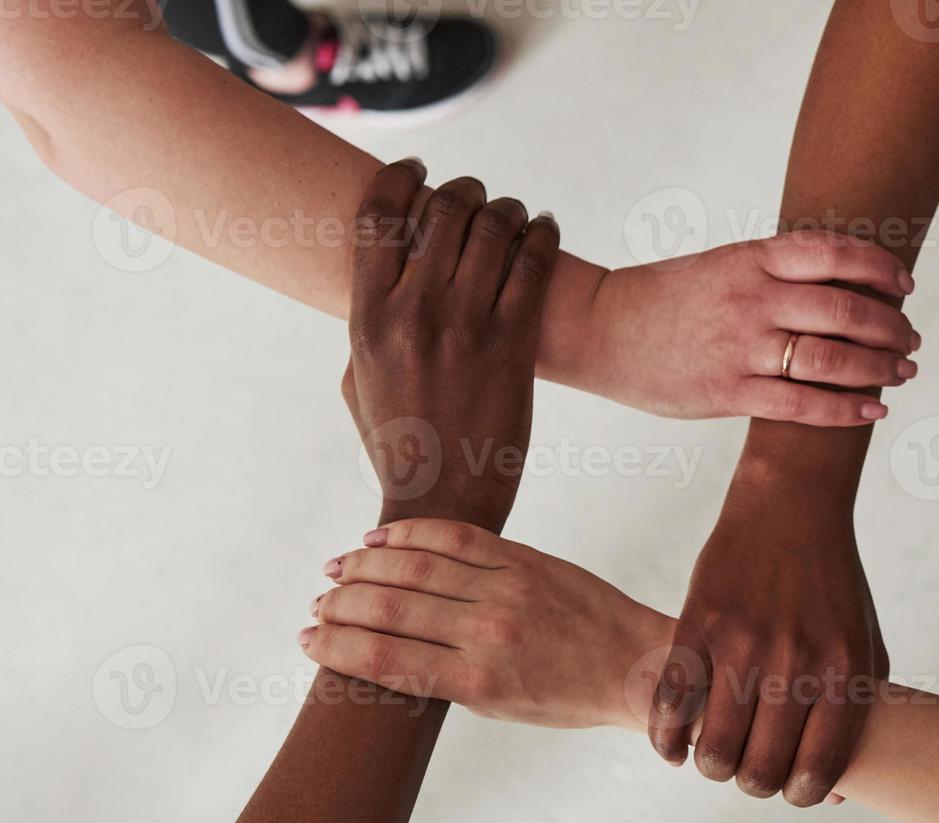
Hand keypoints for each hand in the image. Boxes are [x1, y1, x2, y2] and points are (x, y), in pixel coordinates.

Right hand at [301, 519, 673, 729]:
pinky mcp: (525, 559)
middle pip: (389, 608)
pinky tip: (379, 539)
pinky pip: (456, 538)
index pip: (384, 661)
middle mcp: (489, 632)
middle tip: (316, 604)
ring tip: (335, 569)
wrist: (637, 664)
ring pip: (415, 567)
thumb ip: (445, 679)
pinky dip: (409, 535)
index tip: (306, 640)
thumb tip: (383, 650)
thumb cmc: (567, 696)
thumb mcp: (501, 709)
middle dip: (340, 604)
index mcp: (479, 682)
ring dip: (363, 565)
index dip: (335, 648)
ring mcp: (507, 589)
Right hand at [344, 159, 559, 531]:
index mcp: (367, 317)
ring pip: (494, 225)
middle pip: (444, 209)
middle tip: (479, 199)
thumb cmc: (398, 444)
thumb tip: (378, 278)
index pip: (377, 214)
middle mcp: (414, 312)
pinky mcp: (514, 342)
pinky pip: (534, 261)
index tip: (417, 169)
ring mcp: (466, 325)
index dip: (400, 177)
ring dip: (509, 209)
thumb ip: (364, 323)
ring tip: (517, 216)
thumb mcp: (356, 380)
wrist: (445, 501)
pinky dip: (544, 234)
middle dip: (466, 192)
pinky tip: (546, 231)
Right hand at [570, 232, 920, 425]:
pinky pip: (802, 404)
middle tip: (910, 339)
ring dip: (879, 368)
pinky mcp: (729, 391)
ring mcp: (741, 347)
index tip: (905, 284)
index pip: (835, 253)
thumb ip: (774, 274)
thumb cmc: (666, 299)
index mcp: (752, 259)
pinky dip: (846, 409)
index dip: (880, 267)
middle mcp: (752, 299)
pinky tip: (872, 410)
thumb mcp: (722, 267)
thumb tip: (840, 289)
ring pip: (832, 359)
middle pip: (846, 310)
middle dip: (891, 327)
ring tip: (902, 372)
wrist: (601, 329)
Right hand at [648, 460, 888, 806]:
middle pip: (758, 771)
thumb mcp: (865, 646)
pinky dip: (665, 739)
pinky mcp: (696, 626)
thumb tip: (839, 796)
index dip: (799, 795)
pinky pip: (670, 705)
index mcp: (841, 672)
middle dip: (751, 783)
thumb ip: (860, 717)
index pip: (816, 771)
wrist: (789, 509)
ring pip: (712, 749)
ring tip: (712, 754)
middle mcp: (793, 663)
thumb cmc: (832, 587)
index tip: (789, 788)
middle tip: (746, 767)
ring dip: (709, 765)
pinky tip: (673, 745)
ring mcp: (741, 645)